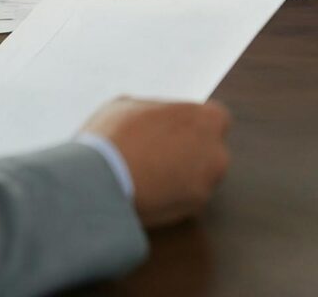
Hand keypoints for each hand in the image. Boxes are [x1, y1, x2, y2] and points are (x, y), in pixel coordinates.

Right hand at [82, 97, 230, 228]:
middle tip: (159, 146)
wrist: (102, 180)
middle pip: (210, 148)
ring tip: (148, 169)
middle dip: (190, 147)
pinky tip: (145, 187)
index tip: (176, 125)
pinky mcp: (191, 213)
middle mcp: (216, 155)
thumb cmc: (116, 134)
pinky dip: (172, 194)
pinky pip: (185, 198)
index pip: (216, 118)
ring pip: (199, 176)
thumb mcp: (130, 105)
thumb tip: (154, 117)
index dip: (195, 121)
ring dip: (182, 173)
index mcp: (206, 121)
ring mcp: (206, 187)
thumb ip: (154, 110)